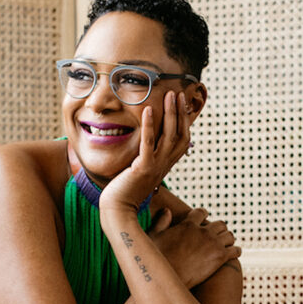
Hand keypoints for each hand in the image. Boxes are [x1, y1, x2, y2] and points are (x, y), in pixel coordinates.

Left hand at [99, 91, 190, 212]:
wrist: (118, 210)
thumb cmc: (125, 191)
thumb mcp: (141, 172)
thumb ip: (148, 159)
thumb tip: (148, 148)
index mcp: (165, 165)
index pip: (182, 140)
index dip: (184, 121)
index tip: (182, 104)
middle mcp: (164, 165)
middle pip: (180, 135)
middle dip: (180, 112)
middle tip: (177, 93)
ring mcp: (155, 167)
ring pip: (168, 136)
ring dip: (170, 114)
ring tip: (168, 95)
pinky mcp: (142, 168)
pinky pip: (148, 143)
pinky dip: (149, 125)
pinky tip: (148, 110)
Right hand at [148, 207, 239, 288]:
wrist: (169, 279)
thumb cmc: (158, 259)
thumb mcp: (153, 237)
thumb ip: (161, 222)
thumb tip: (167, 210)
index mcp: (188, 224)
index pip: (201, 213)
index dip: (203, 215)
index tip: (204, 220)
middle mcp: (203, 232)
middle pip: (220, 224)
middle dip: (219, 229)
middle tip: (217, 236)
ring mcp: (213, 244)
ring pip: (230, 236)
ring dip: (228, 239)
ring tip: (226, 244)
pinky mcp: (220, 258)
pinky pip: (236, 250)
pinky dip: (236, 251)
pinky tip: (233, 254)